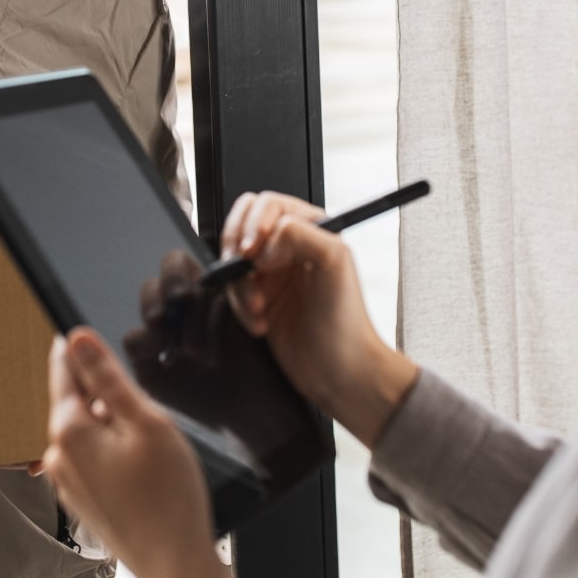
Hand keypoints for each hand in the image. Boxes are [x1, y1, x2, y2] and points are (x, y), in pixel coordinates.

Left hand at [43, 330, 234, 577]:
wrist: (175, 563)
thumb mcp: (146, 422)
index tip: (84, 330)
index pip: (63, 369)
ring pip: (88, 429)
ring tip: (151, 444)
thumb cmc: (169, 499)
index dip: (80, 347)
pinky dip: (115, 450)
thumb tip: (79, 338)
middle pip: (77, 400)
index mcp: (69, 431)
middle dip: (106, 392)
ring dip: (113, 423)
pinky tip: (144, 467)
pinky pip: (94, 457)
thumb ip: (109, 377)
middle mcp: (59, 456)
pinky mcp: (83, 498)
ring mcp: (68, 481)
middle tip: (144, 404)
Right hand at [220, 191, 419, 445]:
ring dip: (239, 285)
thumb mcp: (333, 260)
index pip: (268, 205)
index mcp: (313, 228)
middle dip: (237, 249)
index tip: (253, 251)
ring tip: (258, 307)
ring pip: (233, 259)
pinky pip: (231, 289)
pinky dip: (238, 306)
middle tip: (244, 272)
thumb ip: (299, 232)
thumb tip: (264, 240)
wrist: (338, 373)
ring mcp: (272, 272)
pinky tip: (259, 322)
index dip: (255, 224)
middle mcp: (290, 246)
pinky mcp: (258, 298)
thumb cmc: (346, 322)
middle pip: (243, 225)